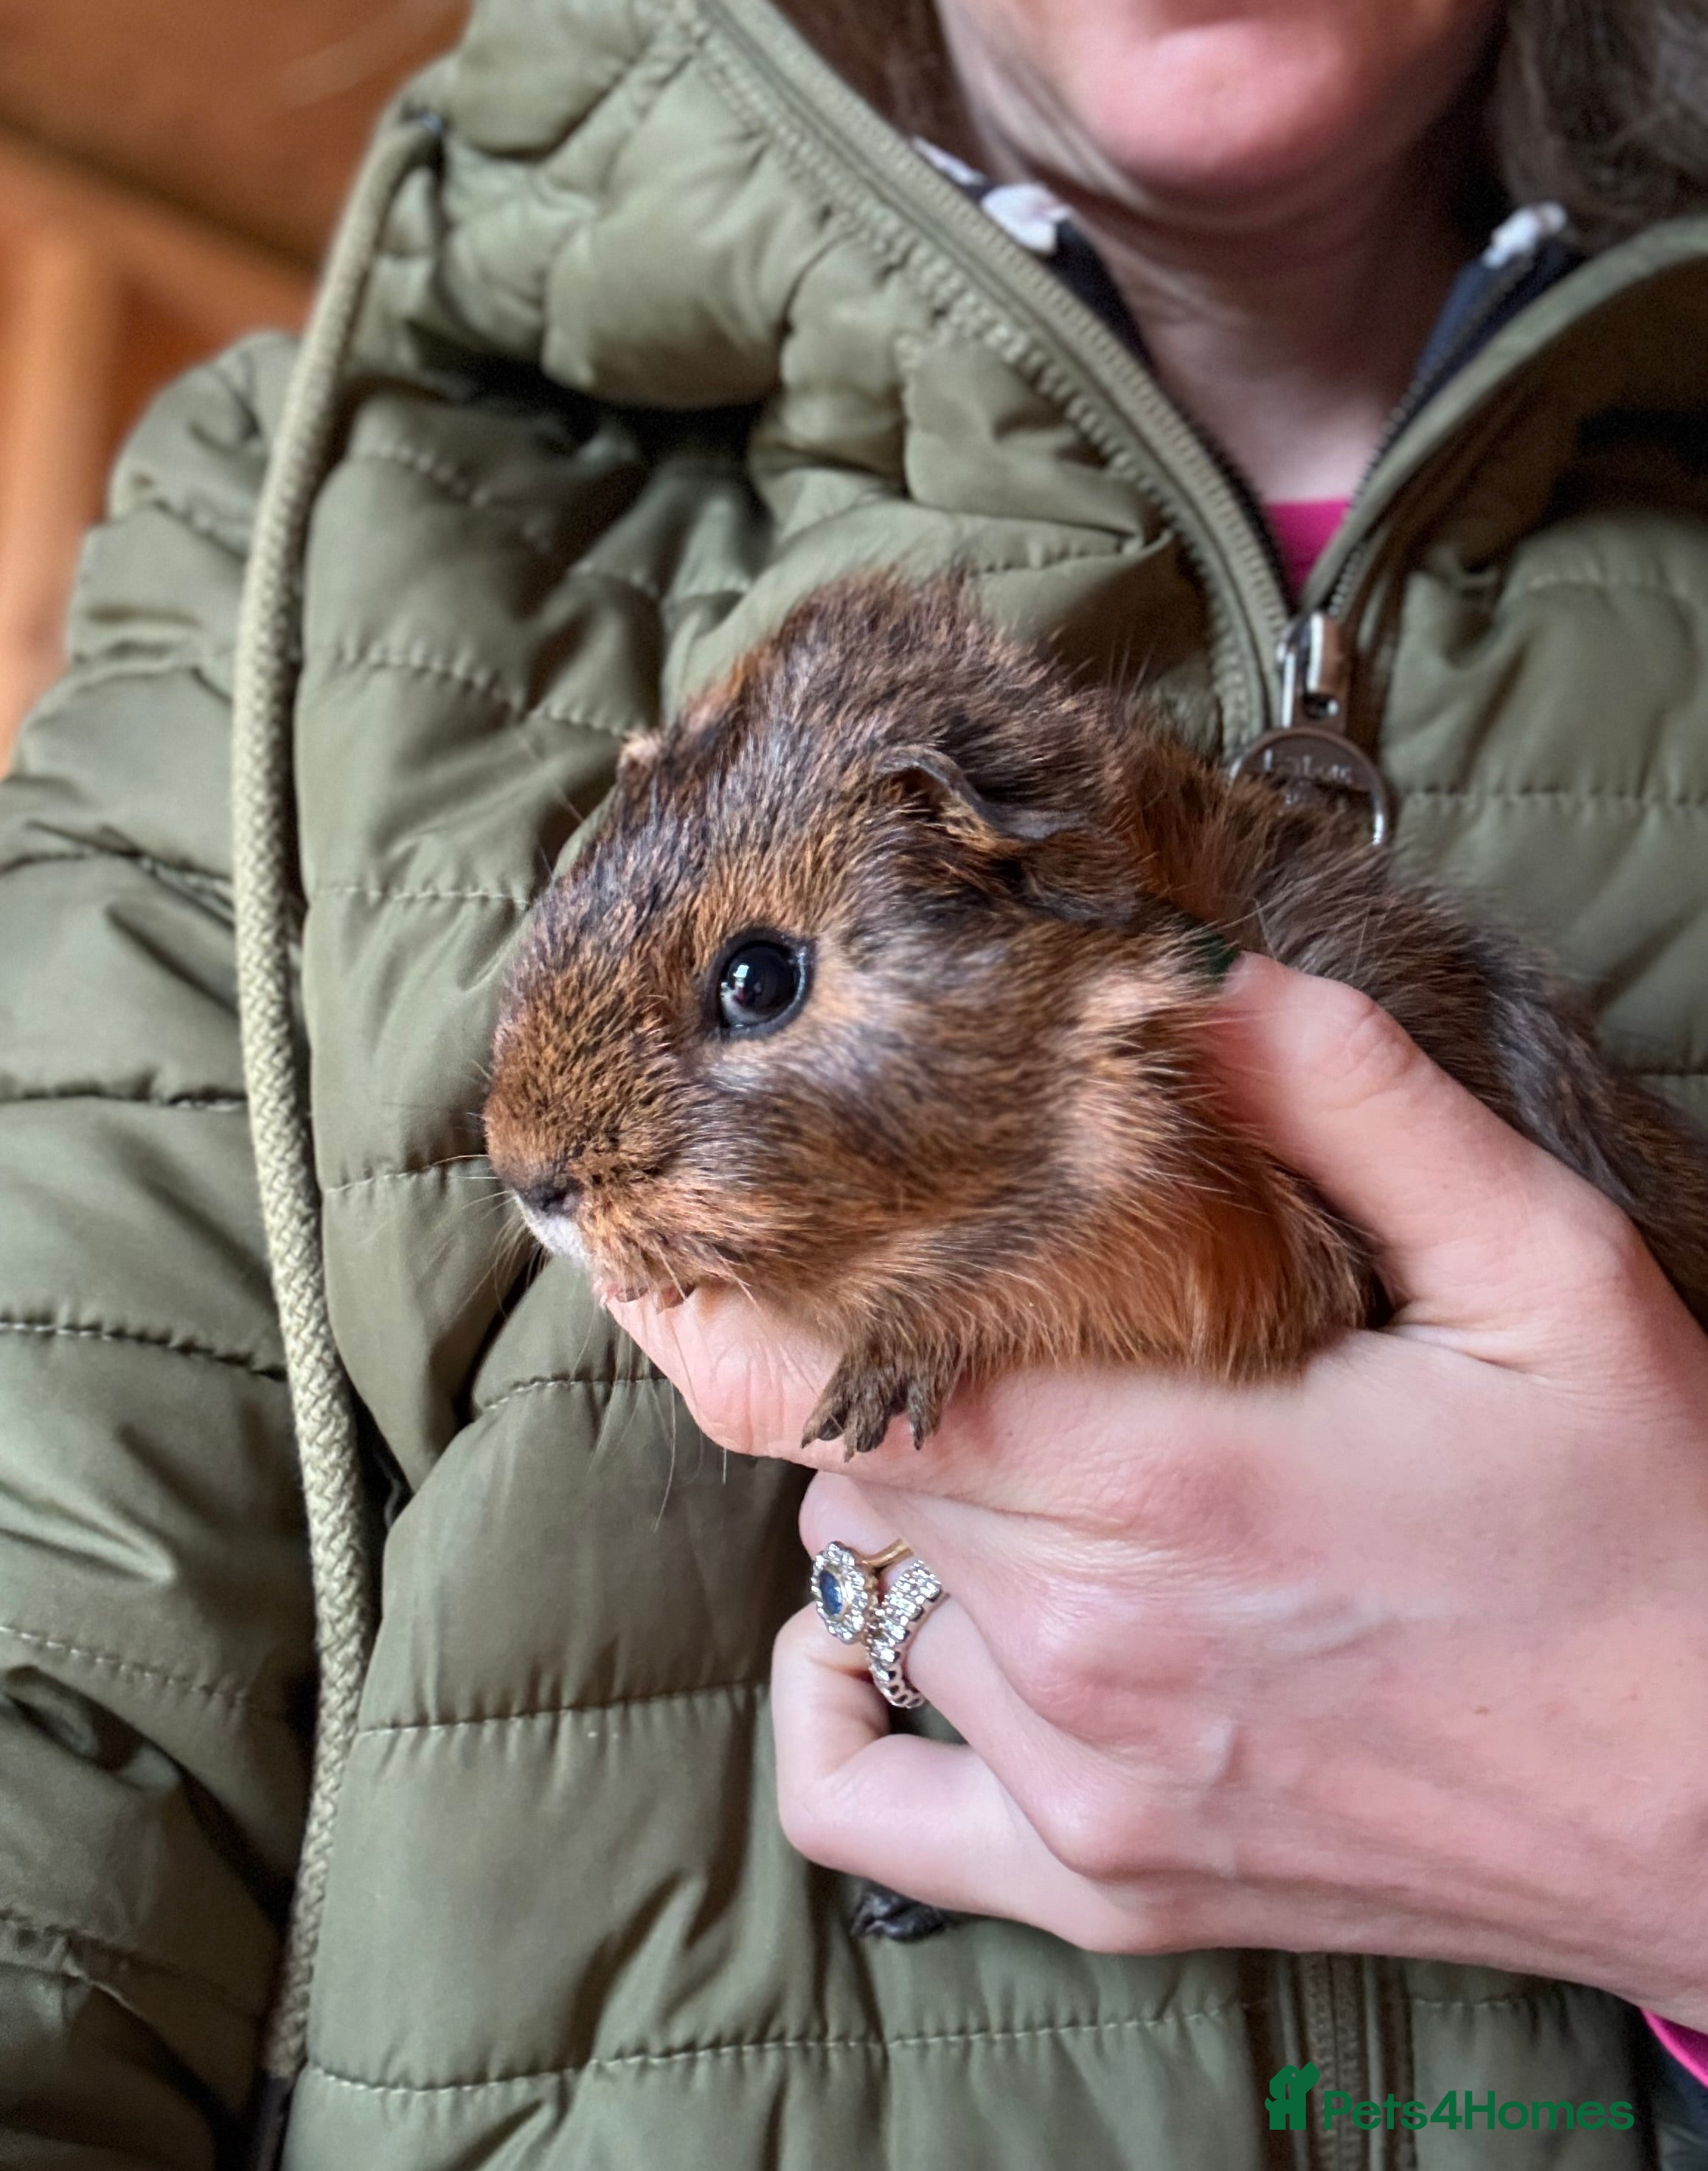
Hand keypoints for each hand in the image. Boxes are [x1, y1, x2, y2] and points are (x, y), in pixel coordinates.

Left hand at [611, 955, 1707, 2023]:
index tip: (739, 1213)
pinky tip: (884, 1628)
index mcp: (1165, 1475)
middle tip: (946, 1291)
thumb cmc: (1648, 1533)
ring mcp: (1084, 1780)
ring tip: (1010, 1432)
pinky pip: (862, 1809)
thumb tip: (1198, 985)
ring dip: (897, 1495)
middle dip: (871, 1354)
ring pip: (856, 1583)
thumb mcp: (1544, 1274)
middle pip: (846, 1452)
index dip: (779, 1275)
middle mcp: (1085, 1640)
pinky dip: (838, 1706)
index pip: (848, 1354)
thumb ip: (1357, 1104)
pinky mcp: (1109, 1884)